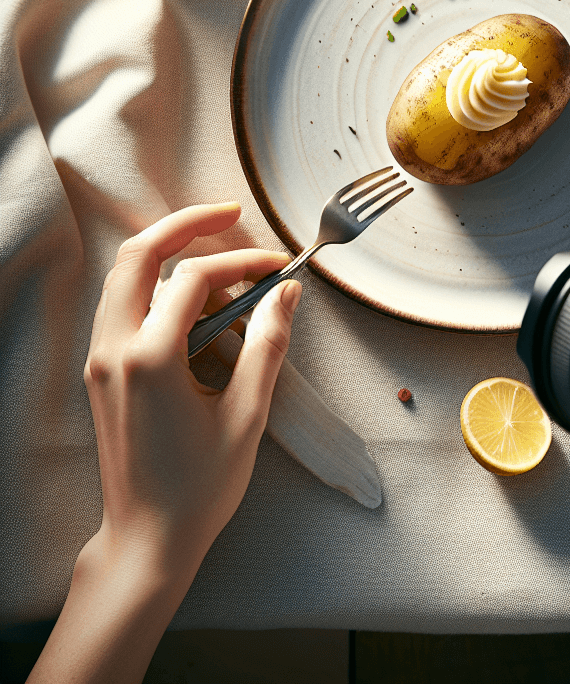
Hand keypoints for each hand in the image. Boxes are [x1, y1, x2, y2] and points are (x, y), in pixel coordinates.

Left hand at [29, 202, 300, 683]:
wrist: (147, 539)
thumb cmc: (199, 485)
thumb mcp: (248, 413)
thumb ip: (268, 344)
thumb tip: (287, 293)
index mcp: (149, 358)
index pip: (194, 279)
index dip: (241, 263)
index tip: (277, 269)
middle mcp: (114, 349)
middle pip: (137, 255)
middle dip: (183, 224)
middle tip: (228, 212)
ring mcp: (100, 360)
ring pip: (122, 276)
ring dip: (165, 251)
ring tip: (214, 249)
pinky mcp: (102, 373)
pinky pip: (121, 305)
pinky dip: (153, 284)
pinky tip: (191, 295)